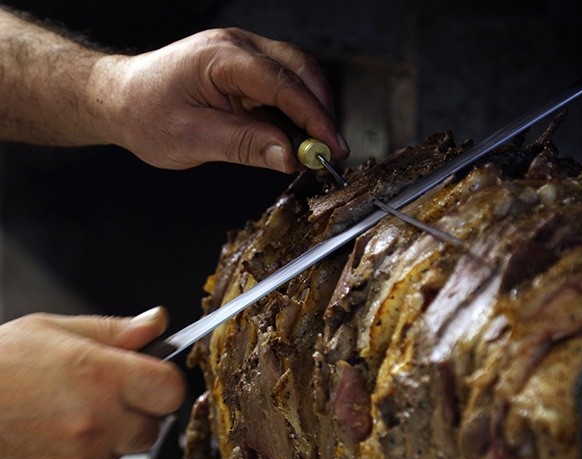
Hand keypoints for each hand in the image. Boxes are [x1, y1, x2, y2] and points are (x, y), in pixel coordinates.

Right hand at [0, 307, 185, 458]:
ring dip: (99, 443)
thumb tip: (157, 322)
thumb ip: (112, 331)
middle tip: (92, 401)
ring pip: (116, 457)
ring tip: (53, 421)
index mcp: (102, 377)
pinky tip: (37, 446)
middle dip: (132, 417)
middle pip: (151, 429)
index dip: (162, 386)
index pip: (171, 391)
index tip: (148, 381)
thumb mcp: (47, 331)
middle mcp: (97, 423)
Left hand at [90, 28, 348, 171]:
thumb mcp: (192, 138)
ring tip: (315, 149)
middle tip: (330, 152)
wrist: (120, 100)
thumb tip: (289, 156)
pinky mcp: (246, 71)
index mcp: (221, 57)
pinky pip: (283, 87)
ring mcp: (244, 56)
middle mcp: (237, 47)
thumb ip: (245, 145)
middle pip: (300, 70)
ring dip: (311, 110)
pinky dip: (296, 112)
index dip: (313, 117)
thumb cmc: (145, 114)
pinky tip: (296, 138)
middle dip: (321, 111)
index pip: (282, 84)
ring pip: (297, 76)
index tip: (329, 147)